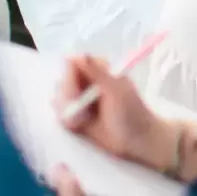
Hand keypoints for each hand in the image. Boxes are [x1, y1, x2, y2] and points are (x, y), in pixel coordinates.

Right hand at [55, 54, 175, 171]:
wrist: (137, 141)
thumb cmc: (131, 112)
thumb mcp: (115, 90)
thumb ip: (97, 72)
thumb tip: (82, 54)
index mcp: (98, 69)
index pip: (71, 64)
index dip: (69, 79)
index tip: (74, 95)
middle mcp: (87, 81)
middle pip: (62, 81)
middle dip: (67, 98)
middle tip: (81, 113)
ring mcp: (81, 99)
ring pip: (59, 98)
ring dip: (67, 111)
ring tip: (83, 121)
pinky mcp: (76, 116)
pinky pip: (61, 114)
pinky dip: (66, 120)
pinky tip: (78, 126)